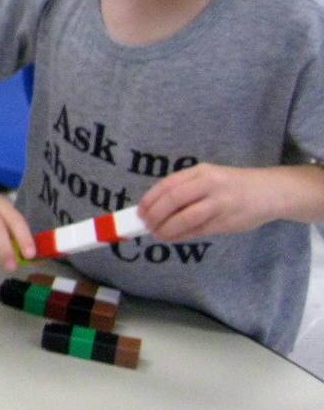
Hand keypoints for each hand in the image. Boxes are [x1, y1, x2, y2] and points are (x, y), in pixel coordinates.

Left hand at [138, 163, 277, 240]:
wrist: (270, 192)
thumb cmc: (232, 186)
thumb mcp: (209, 177)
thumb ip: (186, 189)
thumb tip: (155, 208)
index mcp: (201, 172)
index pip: (168, 185)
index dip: (150, 199)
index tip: (140, 211)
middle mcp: (209, 184)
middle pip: (173, 200)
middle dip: (155, 215)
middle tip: (146, 225)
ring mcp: (220, 203)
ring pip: (185, 218)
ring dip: (167, 228)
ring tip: (158, 234)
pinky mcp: (227, 221)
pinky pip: (199, 230)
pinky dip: (182, 235)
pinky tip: (174, 237)